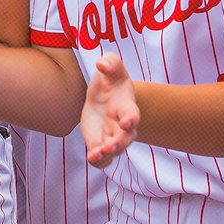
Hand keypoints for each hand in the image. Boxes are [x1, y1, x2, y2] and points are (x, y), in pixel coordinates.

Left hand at [80, 53, 138, 168]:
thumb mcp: (111, 66)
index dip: (131, 119)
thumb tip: (102, 64)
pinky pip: (103, 158)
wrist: (104, 96)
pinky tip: (91, 158)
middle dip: (119, 142)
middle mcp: (122, 125)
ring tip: (95, 155)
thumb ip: (110, 62)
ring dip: (106, 154)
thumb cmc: (111, 80)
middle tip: (110, 146)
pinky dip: (99, 160)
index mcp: (127, 106)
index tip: (127, 122)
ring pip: (114, 150)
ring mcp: (112, 136)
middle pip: (125, 138)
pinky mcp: (100, 143)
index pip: (132, 114)